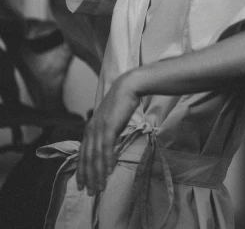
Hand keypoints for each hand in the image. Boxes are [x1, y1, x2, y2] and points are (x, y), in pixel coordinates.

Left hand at [76, 72, 139, 194]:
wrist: (128, 86)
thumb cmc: (122, 103)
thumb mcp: (110, 120)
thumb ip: (106, 132)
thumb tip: (108, 147)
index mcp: (90, 128)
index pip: (82, 153)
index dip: (81, 170)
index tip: (81, 184)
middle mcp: (91, 129)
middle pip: (87, 158)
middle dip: (88, 177)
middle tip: (90, 192)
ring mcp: (99, 128)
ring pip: (95, 156)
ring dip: (97, 173)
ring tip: (100, 187)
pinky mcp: (109, 126)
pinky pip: (106, 148)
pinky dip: (107, 161)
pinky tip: (109, 172)